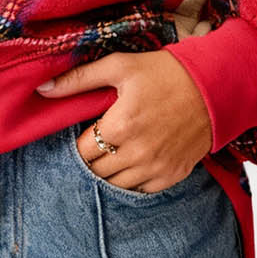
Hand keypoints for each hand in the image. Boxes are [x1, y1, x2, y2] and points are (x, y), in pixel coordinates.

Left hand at [36, 48, 211, 192]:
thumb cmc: (164, 72)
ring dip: (110, 171)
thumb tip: (43, 89)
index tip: (84, 131)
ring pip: (116, 185)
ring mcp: (156, 168)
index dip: (79, 142)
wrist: (213, 87)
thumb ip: (79, 79)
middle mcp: (137, 153)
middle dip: (92, 157)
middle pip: (96, 171)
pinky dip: (132, 180)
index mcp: (121, 125)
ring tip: (115, 150)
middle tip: (98, 140)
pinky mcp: (172, 176)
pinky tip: (134, 160)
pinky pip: (140, 191)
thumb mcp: (120, 66)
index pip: (82, 151)